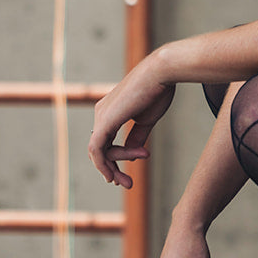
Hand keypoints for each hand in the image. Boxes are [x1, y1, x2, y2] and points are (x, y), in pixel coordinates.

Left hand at [88, 53, 175, 187]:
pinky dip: (102, 164)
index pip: (107, 140)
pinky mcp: (104, 121)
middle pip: (101, 149)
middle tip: (128, 184)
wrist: (161, 73)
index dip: (116, 158)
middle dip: (112, 168)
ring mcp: (101, 116)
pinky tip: (111, 176)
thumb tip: (133, 153)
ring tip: (129, 181)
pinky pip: (97, 149)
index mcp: (110, 110)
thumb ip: (137, 136)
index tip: (130, 172)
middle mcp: (101, 112)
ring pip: (100, 152)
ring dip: (113, 169)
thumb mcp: (146, 119)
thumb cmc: (158, 91)